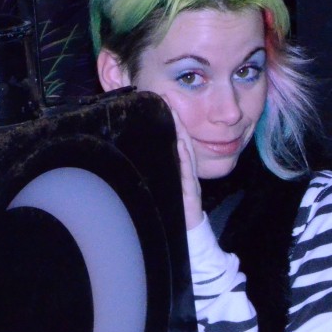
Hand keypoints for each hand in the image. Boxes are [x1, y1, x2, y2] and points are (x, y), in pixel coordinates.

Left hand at [161, 94, 203, 230]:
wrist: (190, 234)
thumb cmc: (175, 210)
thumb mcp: (165, 185)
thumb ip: (160, 169)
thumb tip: (140, 154)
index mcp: (179, 168)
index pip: (175, 138)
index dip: (170, 119)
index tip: (162, 99)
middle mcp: (186, 170)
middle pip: (181, 139)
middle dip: (175, 118)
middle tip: (167, 97)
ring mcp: (190, 180)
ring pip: (185, 151)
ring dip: (180, 131)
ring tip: (173, 112)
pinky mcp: (191, 192)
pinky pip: (188, 171)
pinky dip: (184, 156)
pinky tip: (180, 142)